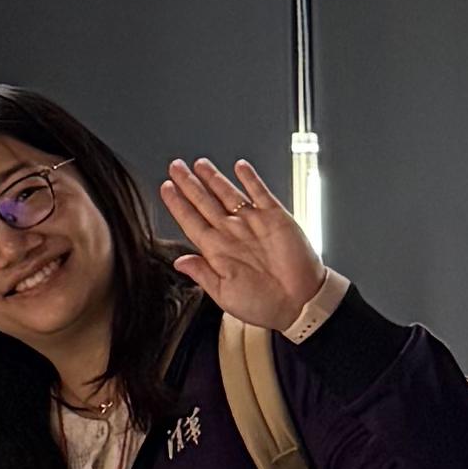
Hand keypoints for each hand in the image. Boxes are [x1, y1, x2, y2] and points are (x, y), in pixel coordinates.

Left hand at [159, 157, 326, 334]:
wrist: (302, 304)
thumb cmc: (265, 304)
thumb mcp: (225, 295)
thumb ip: (202, 274)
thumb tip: (179, 262)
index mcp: (217, 251)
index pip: (191, 221)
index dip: (178, 204)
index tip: (166, 188)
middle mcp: (233, 233)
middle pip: (205, 202)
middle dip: (189, 183)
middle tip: (175, 166)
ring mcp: (253, 223)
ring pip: (228, 194)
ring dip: (214, 178)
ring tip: (199, 164)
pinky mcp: (276, 218)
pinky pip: (260, 193)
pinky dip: (250, 179)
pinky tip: (239, 167)